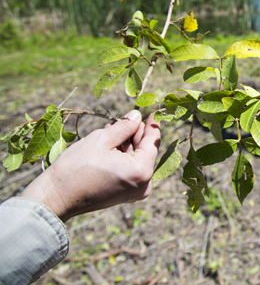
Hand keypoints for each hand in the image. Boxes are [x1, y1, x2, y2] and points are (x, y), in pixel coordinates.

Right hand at [21, 110, 160, 221]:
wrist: (56, 198)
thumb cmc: (77, 168)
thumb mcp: (102, 139)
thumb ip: (124, 126)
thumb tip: (137, 116)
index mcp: (141, 171)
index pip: (152, 141)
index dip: (152, 124)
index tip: (152, 111)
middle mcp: (144, 184)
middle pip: (145, 151)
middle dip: (136, 134)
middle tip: (126, 119)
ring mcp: (135, 192)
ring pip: (137, 160)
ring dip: (128, 144)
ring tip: (114, 129)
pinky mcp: (125, 195)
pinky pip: (130, 170)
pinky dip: (123, 157)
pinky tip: (112, 144)